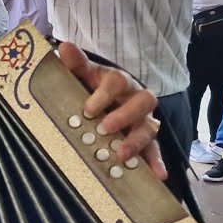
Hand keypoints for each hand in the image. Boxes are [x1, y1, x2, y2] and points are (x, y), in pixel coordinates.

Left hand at [57, 43, 165, 179]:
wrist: (104, 99)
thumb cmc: (93, 87)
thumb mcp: (83, 74)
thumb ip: (76, 63)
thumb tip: (64, 47)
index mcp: (119, 82)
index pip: (116, 83)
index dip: (104, 95)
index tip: (88, 109)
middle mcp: (136, 99)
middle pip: (142, 102)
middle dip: (124, 116)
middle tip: (105, 128)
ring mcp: (144, 120)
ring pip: (149, 128)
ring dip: (137, 141)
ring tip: (122, 155)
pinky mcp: (146, 140)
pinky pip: (154, 150)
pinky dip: (157, 162)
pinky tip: (158, 175)